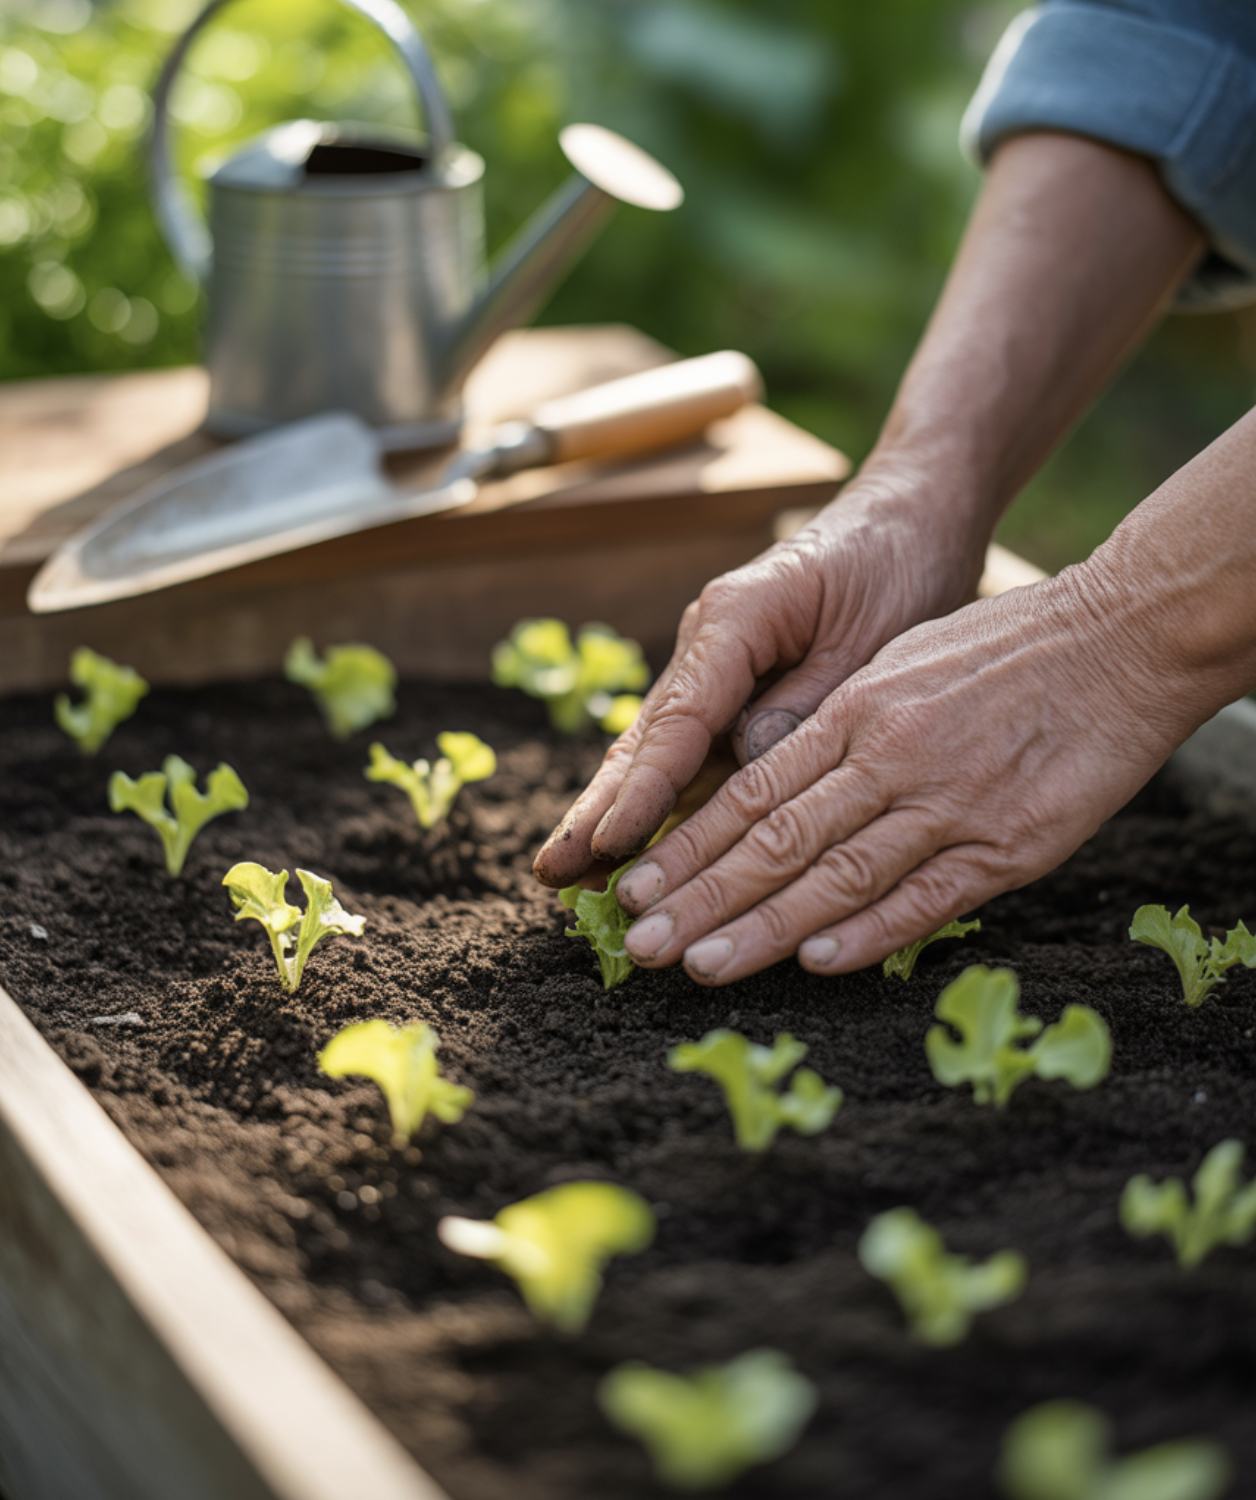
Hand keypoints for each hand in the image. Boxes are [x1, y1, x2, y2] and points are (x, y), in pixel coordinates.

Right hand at [532, 468, 989, 887]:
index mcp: (734, 618)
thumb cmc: (896, 567)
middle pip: (644, 737)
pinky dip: (659, 795)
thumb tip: (750, 774)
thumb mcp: (870, 641)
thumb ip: (807, 707)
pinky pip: (690, 749)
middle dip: (597, 808)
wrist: (910, 518)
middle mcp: (707, 643)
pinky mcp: (733, 686)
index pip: (678, 719)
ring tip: (566, 870)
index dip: (644, 789)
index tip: (611, 843)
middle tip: (551, 870)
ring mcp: (713, 666)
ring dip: (613, 809)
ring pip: (655, 749)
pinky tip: (627, 843)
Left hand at [608, 567, 1194, 984]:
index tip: (637, 885)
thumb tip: (768, 776)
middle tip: (641, 943)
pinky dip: (869, 932)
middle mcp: (889, 755)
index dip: (691, 844)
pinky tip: (816, 962)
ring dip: (763, 926)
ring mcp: (949, 801)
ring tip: (700, 964)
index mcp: (856, 711)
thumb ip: (837, 727)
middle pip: (776, 839)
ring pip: (837, 874)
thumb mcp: (901, 664)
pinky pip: (927, 896)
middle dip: (701, 897)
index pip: (753, 792)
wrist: (1121, 636)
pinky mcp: (1009, 842)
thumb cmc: (1006, 649)